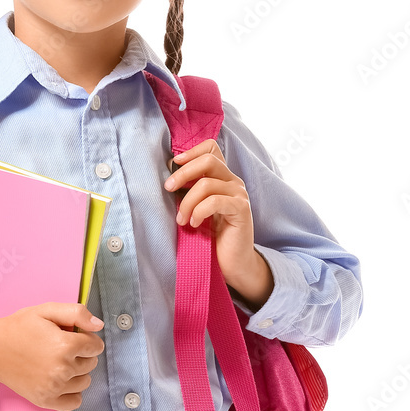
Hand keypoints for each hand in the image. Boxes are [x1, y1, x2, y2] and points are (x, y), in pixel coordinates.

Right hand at [0, 302, 104, 410]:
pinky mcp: (46, 400)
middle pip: (91, 363)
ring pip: (85, 381)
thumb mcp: (47, 310)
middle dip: (82, 354)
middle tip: (61, 348)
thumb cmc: (19, 327)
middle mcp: (62, 369)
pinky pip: (75, 402)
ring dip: (78, 372)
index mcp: (65, 345)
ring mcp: (54, 387)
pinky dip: (72, 392)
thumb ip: (77, 313)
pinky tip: (60, 381)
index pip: (96, 346)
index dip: (87, 338)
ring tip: (59, 363)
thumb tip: (99, 325)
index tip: (73, 336)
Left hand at [163, 139, 273, 310]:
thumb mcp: (196, 208)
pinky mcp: (241, 209)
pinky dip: (199, 211)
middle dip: (183, 173)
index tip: (172, 163)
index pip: (211, 147)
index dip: (191, 151)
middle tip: (168, 189)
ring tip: (181, 219)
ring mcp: (239, 194)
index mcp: (222, 177)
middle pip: (208, 160)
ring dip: (187, 201)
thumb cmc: (212, 236)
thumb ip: (189, 191)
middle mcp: (233, 181)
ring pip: (207, 183)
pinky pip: (215, 201)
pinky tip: (194, 224)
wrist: (232, 262)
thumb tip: (168, 178)